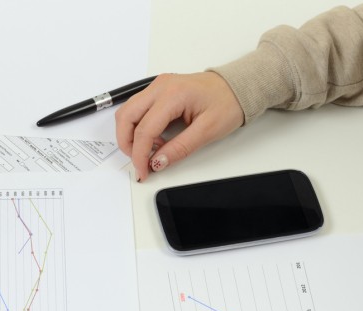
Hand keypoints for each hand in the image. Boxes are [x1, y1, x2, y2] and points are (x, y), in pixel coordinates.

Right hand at [115, 72, 244, 181]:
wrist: (237, 87)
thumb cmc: (228, 102)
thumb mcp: (207, 131)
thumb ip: (180, 148)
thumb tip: (157, 162)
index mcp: (173, 94)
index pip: (144, 129)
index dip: (140, 155)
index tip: (142, 171)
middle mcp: (160, 86)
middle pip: (125, 116)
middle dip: (127, 144)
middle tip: (139, 162)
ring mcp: (157, 86)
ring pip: (127, 111)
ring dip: (130, 134)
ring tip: (149, 150)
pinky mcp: (158, 89)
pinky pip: (136, 108)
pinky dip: (137, 126)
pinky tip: (153, 138)